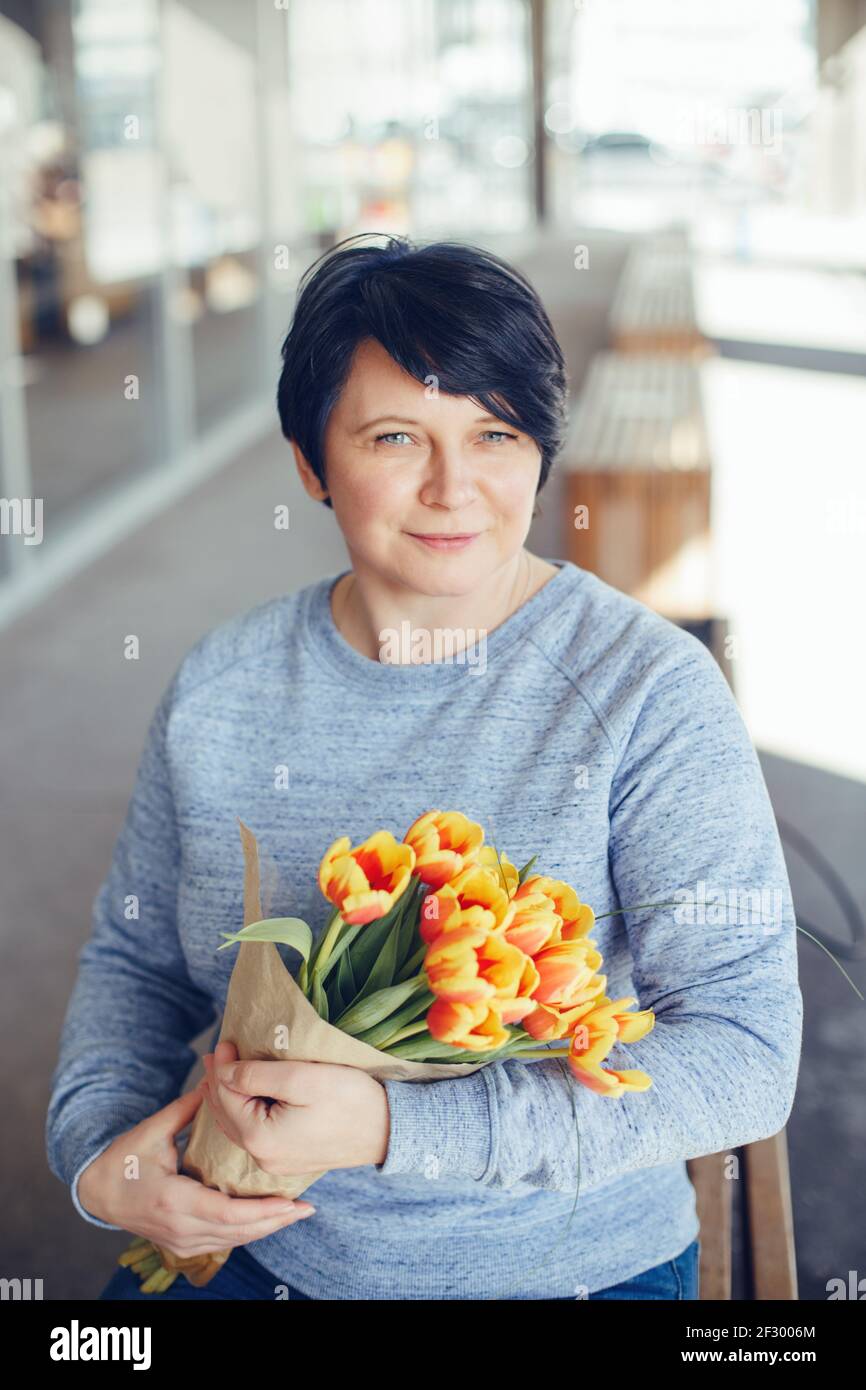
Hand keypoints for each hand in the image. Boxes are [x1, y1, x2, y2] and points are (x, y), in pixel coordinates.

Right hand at [76, 1084, 315, 1257]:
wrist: (96, 1192)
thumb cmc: (123, 1160)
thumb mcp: (151, 1131)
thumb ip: (185, 1109)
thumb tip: (215, 1080)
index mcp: (173, 1200)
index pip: (226, 1211)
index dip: (262, 1210)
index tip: (291, 1202)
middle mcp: (180, 1228)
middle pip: (237, 1231)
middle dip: (274, 1221)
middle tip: (306, 1209)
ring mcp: (181, 1241)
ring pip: (233, 1240)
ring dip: (265, 1229)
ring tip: (295, 1213)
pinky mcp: (183, 1245)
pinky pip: (224, 1241)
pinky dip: (247, 1231)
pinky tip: (268, 1220)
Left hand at [202, 1041, 390, 1177]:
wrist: (389, 1129)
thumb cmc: (349, 1099)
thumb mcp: (301, 1077)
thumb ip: (256, 1075)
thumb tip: (224, 1071)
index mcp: (260, 1139)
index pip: (226, 1098)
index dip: (220, 1068)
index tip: (223, 1042)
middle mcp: (263, 1158)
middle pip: (227, 1116)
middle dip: (219, 1084)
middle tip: (213, 1056)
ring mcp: (278, 1163)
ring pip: (239, 1127)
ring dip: (230, 1098)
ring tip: (224, 1074)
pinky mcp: (291, 1159)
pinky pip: (256, 1134)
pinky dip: (245, 1112)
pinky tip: (248, 1098)